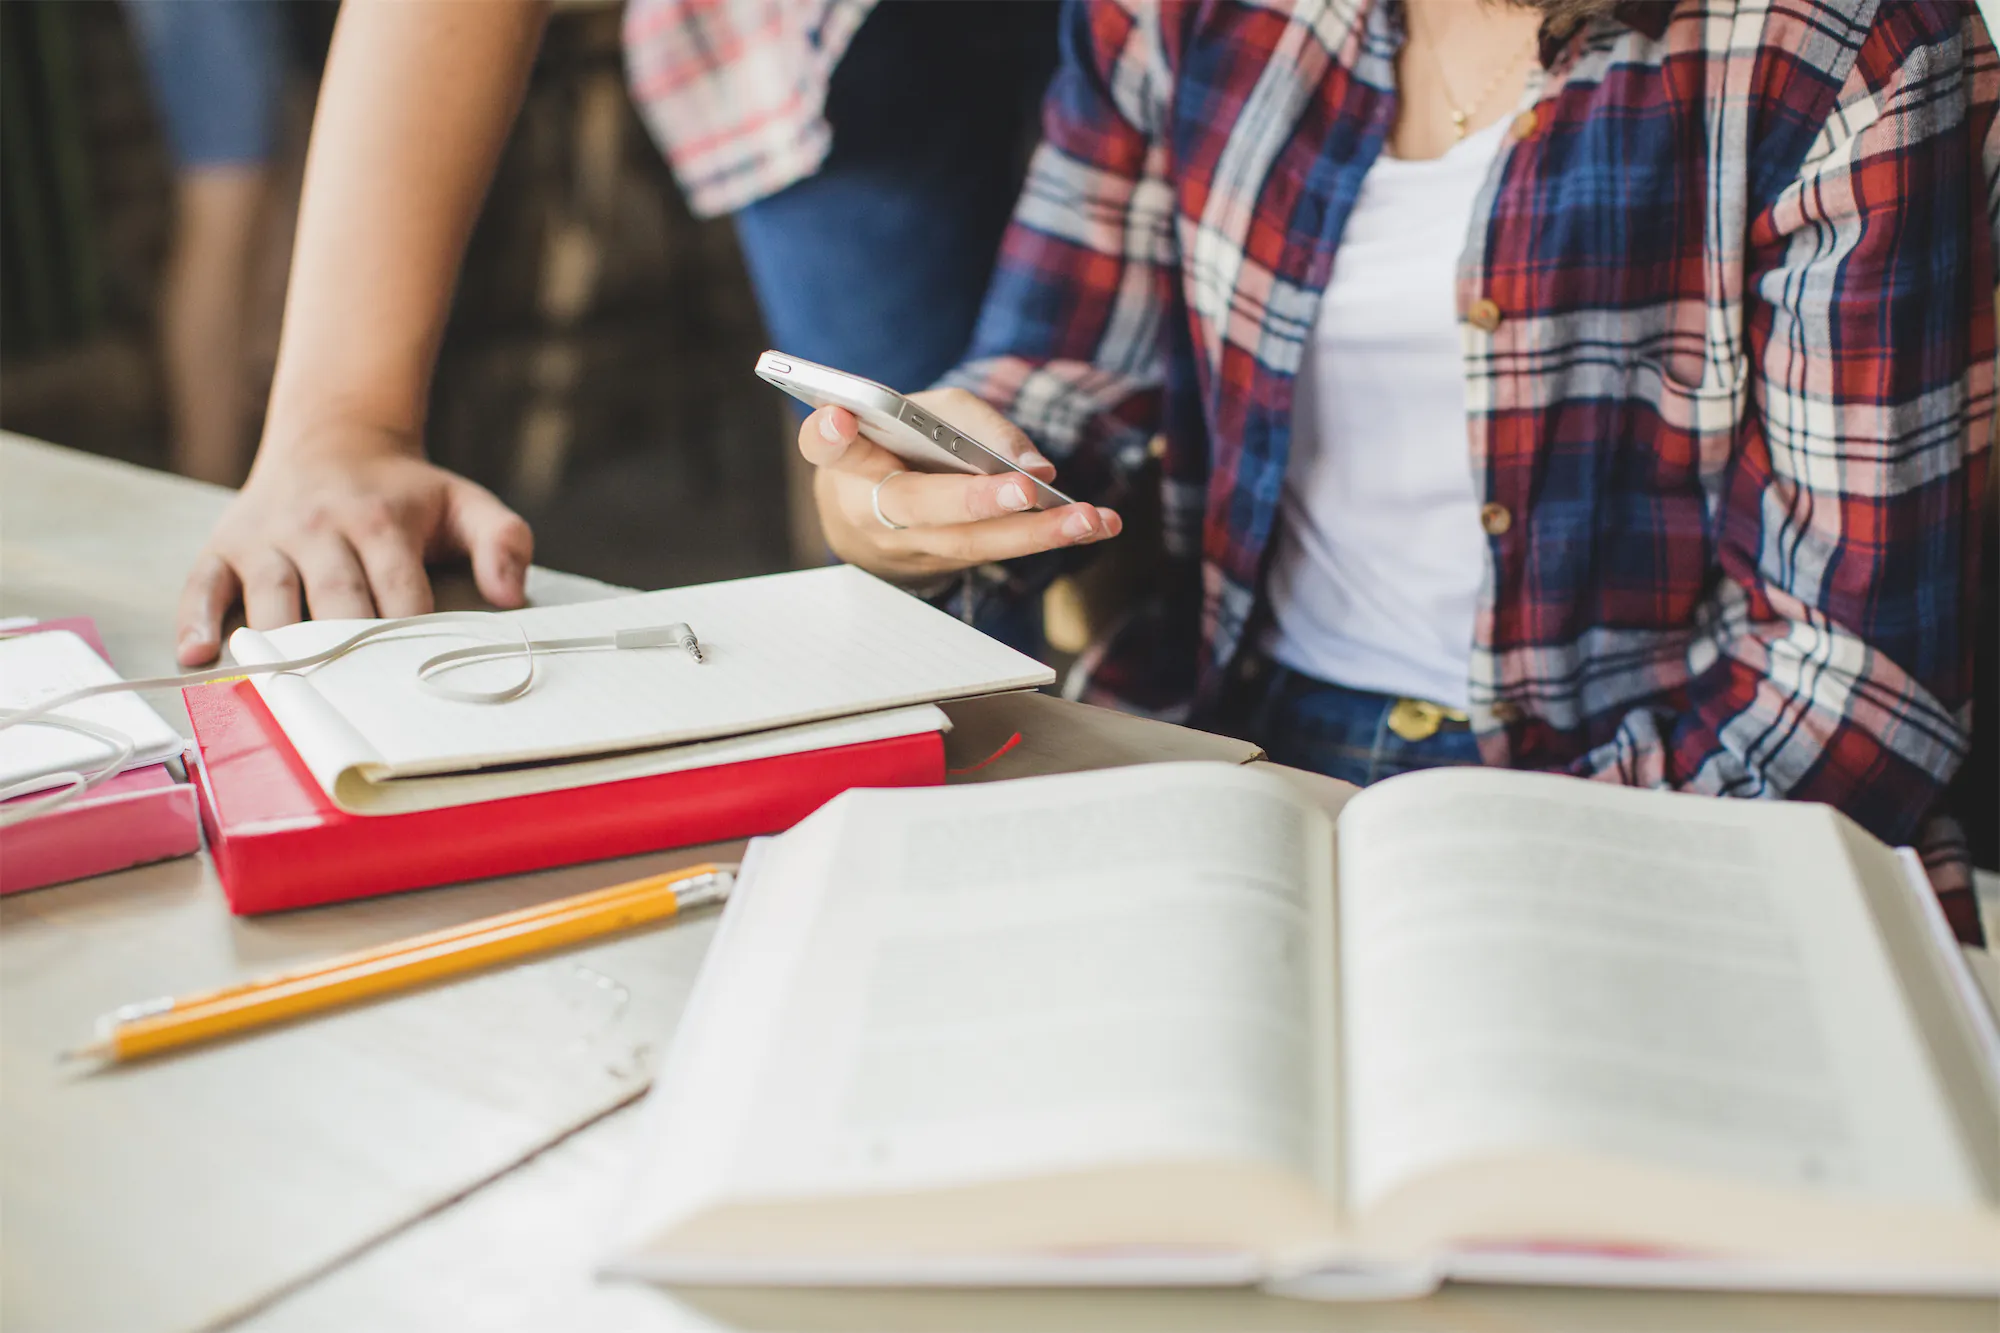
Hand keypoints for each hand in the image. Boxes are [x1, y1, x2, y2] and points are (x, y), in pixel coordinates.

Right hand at [174, 428, 533, 665]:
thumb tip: (511, 596)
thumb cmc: (404, 492)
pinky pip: (203, 584)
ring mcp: (267, 538)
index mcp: (381, 521)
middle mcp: (319, 527)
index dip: (410, 637)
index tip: (420, 681)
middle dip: (349, 652)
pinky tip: (200, 655)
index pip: (399, 591)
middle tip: (362, 705)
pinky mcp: (225, 545)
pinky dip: (196, 619)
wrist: (334, 438)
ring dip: (281, 648)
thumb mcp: (465, 502)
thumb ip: (503, 541)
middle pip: (335, 601)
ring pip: (271, 599)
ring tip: (293, 695)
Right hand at [802, 387, 1121, 583]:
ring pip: (968, 544)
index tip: (838, 418)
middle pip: (918, 506)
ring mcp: (905, 546)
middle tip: (1024, 489)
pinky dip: (1048, 537)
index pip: (828, 447)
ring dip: (1035, 534)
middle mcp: (868, 507)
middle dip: (974, 500)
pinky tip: (1096, 525)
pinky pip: (995, 554)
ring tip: (1089, 519)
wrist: (871, 510)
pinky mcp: (942, 566)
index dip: (830, 435)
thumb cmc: (897, 444)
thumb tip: (1033, 465)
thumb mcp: (922, 412)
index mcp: (847, 459)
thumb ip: (969, 422)